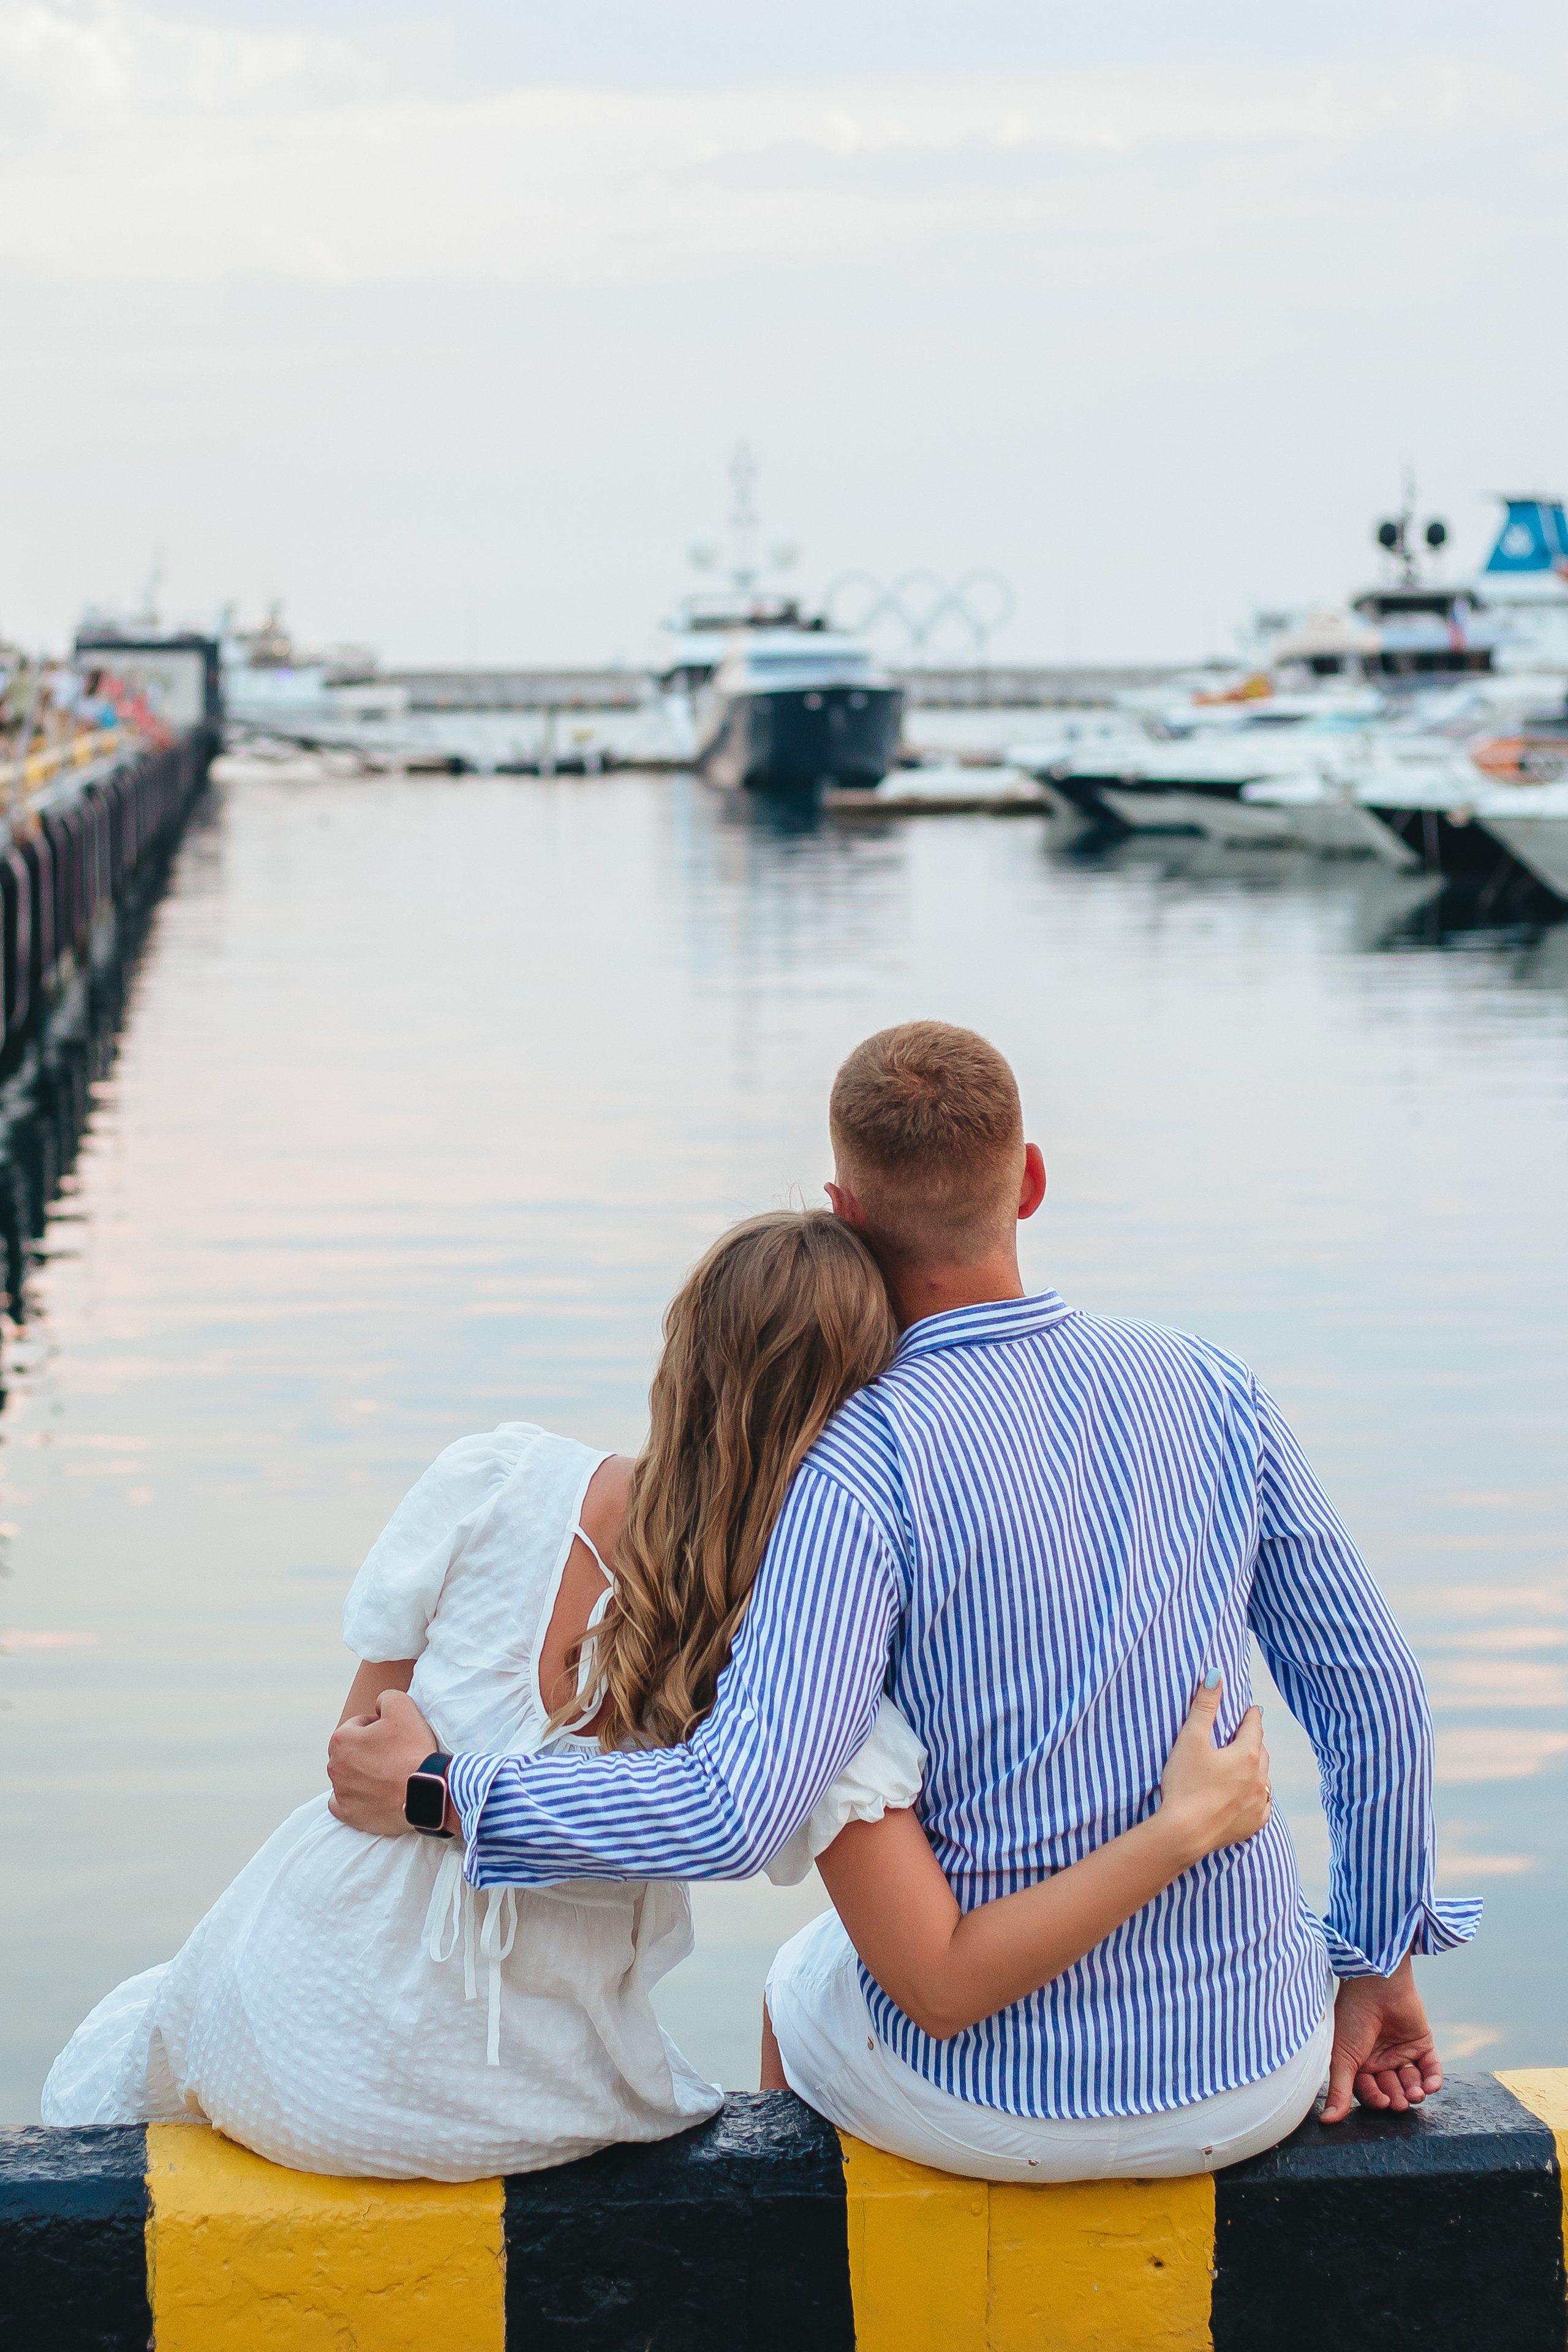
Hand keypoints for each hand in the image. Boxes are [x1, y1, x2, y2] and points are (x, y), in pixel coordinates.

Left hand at [328, 1688, 441, 1836]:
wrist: (426, 1791)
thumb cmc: (413, 1749)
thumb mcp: (402, 1705)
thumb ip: (384, 1698)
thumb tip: (378, 1705)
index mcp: (341, 1739)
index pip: (358, 1725)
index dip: (379, 1726)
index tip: (396, 1735)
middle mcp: (334, 1766)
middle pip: (351, 1751)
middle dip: (368, 1750)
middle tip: (394, 1754)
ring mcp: (341, 1793)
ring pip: (347, 1776)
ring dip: (363, 1773)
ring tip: (389, 1775)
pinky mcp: (349, 1814)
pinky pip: (342, 1803)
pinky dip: (354, 1798)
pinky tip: (372, 1794)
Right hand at [1157, 1677, 1271, 1864]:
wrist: (1184, 1832)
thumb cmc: (1185, 1783)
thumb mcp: (1191, 1739)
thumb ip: (1204, 1705)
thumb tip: (1216, 1674)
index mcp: (1246, 1755)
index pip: (1254, 1727)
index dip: (1252, 1716)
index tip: (1252, 1709)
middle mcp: (1259, 1778)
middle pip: (1261, 1752)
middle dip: (1254, 1740)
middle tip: (1247, 1734)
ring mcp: (1258, 1804)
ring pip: (1264, 1779)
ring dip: (1257, 1768)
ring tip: (1249, 1764)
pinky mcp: (1253, 1825)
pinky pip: (1263, 1805)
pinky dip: (1260, 1796)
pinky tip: (1253, 1796)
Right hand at [1321, 1955, 1442, 2122]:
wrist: (1375, 1985)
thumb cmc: (1352, 2017)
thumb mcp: (1343, 2056)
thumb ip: (1339, 2090)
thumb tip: (1327, 2122)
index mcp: (1358, 2062)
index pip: (1369, 2091)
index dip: (1376, 2100)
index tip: (1382, 2103)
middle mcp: (1380, 2059)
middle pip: (1392, 2089)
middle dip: (1397, 2098)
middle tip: (1400, 2102)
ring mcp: (1402, 2051)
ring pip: (1411, 2082)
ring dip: (1414, 2092)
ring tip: (1415, 2093)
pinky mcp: (1422, 2043)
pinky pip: (1431, 2068)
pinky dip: (1432, 2080)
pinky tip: (1429, 2086)